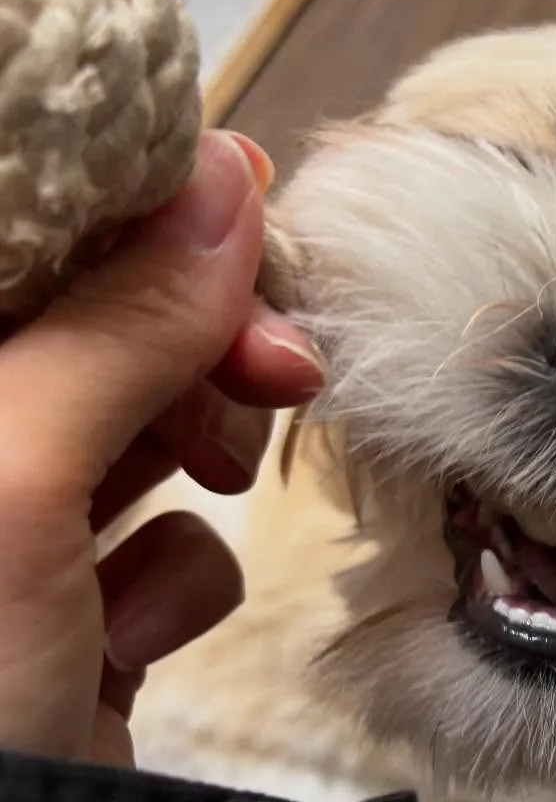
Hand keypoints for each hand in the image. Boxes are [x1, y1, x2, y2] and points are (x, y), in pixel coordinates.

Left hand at [0, 130, 323, 766]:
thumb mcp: (14, 479)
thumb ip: (117, 321)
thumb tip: (226, 169)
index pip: (18, 241)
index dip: (119, 210)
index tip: (232, 198)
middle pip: (89, 326)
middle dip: (196, 339)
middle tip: (283, 357)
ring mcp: (6, 533)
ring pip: (140, 424)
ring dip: (198, 449)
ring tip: (225, 477)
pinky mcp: (70, 605)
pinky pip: (156, 539)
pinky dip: (175, 574)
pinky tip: (133, 632)